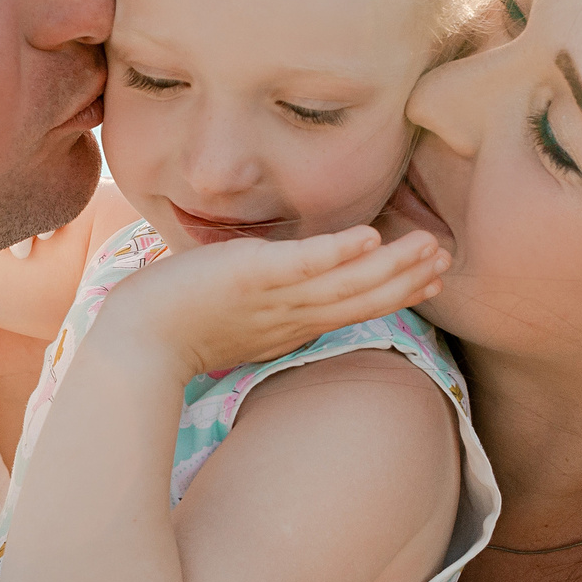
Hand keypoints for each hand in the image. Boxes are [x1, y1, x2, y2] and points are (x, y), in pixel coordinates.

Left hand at [103, 227, 448, 377]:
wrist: (133, 343)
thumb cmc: (171, 328)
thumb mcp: (231, 317)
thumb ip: (261, 303)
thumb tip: (276, 285)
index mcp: (289, 327)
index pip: (352, 307)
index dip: (394, 293)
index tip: (430, 279)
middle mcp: (290, 317)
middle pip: (361, 298)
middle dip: (407, 278)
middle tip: (447, 258)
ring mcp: (273, 300)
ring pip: (346, 284)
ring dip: (392, 265)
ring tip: (429, 245)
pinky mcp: (250, 278)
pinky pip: (302, 265)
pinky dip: (337, 254)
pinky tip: (369, 238)